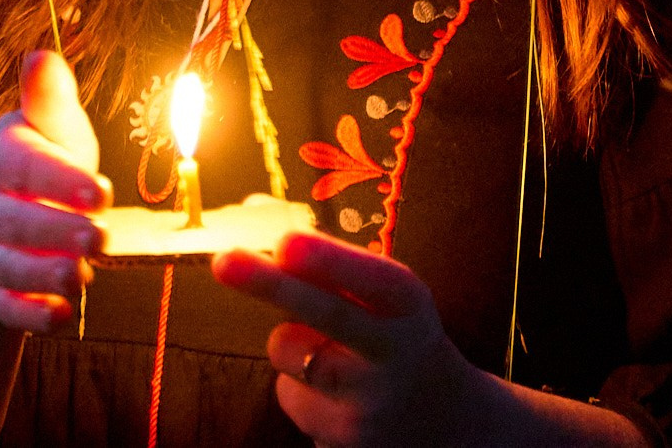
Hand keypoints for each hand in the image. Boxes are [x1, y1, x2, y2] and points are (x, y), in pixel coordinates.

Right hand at [0, 50, 109, 333]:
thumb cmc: (43, 167)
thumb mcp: (53, 132)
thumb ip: (51, 102)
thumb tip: (40, 56)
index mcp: (1, 158)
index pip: (22, 165)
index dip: (59, 179)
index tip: (100, 190)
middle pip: (14, 223)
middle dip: (56, 231)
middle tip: (98, 236)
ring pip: (10, 268)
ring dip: (46, 274)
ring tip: (81, 274)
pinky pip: (8, 311)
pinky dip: (32, 316)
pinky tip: (61, 314)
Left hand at [213, 232, 486, 446]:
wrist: (447, 425)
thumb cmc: (398, 341)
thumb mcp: (388, 303)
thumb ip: (338, 275)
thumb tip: (270, 246)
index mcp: (408, 306)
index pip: (373, 279)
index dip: (329, 261)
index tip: (288, 243)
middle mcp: (394, 355)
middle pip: (328, 315)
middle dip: (272, 285)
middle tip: (224, 261)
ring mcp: (369, 406)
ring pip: (287, 351)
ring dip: (290, 344)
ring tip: (334, 357)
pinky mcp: (341, 443)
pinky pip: (288, 394)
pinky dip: (300, 388)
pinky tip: (337, 398)